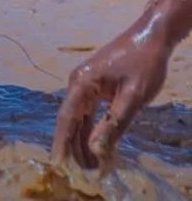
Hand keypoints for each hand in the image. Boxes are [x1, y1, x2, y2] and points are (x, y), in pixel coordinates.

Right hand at [51, 26, 170, 168]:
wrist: (151, 36)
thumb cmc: (143, 63)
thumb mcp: (133, 97)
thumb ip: (114, 123)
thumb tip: (95, 150)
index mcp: (82, 82)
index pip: (67, 118)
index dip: (61, 143)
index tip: (58, 165)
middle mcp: (78, 82)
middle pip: (71, 120)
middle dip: (74, 147)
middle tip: (83, 174)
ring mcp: (86, 83)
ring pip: (79, 118)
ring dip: (83, 141)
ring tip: (91, 167)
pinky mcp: (95, 85)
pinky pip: (88, 112)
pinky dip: (92, 130)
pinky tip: (97, 147)